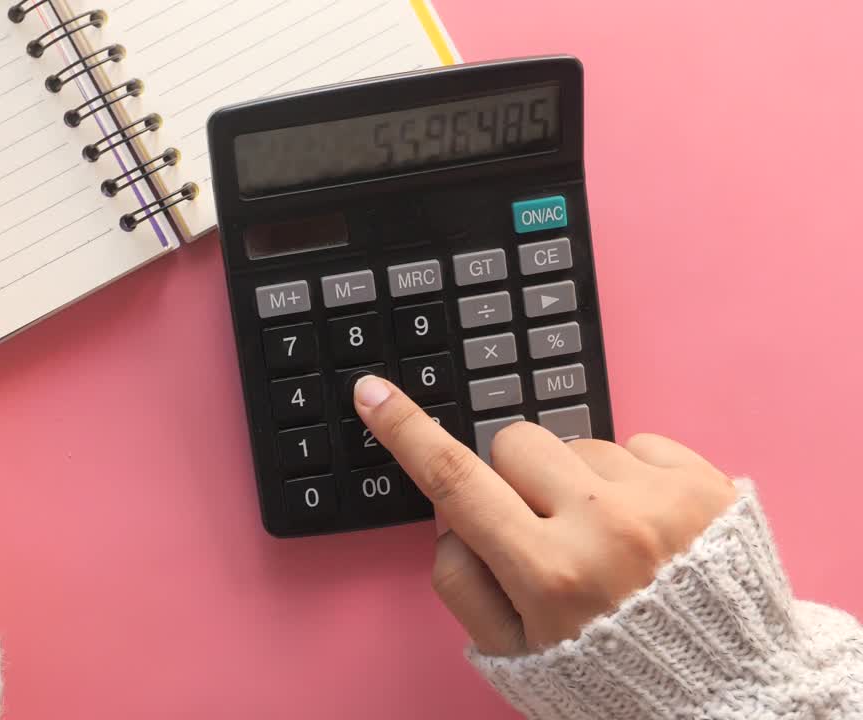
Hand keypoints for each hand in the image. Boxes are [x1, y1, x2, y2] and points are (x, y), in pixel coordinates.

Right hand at [353, 376, 736, 654]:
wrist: (726, 691)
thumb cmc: (611, 675)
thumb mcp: (514, 654)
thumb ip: (462, 585)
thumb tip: (451, 519)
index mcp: (547, 574)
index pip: (456, 482)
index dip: (406, 433)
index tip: (374, 393)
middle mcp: (604, 528)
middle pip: (514, 445)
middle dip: (513, 479)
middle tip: (542, 531)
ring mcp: (659, 500)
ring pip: (576, 443)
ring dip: (577, 482)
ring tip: (608, 540)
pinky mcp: (704, 483)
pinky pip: (637, 441)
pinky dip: (629, 476)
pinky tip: (645, 525)